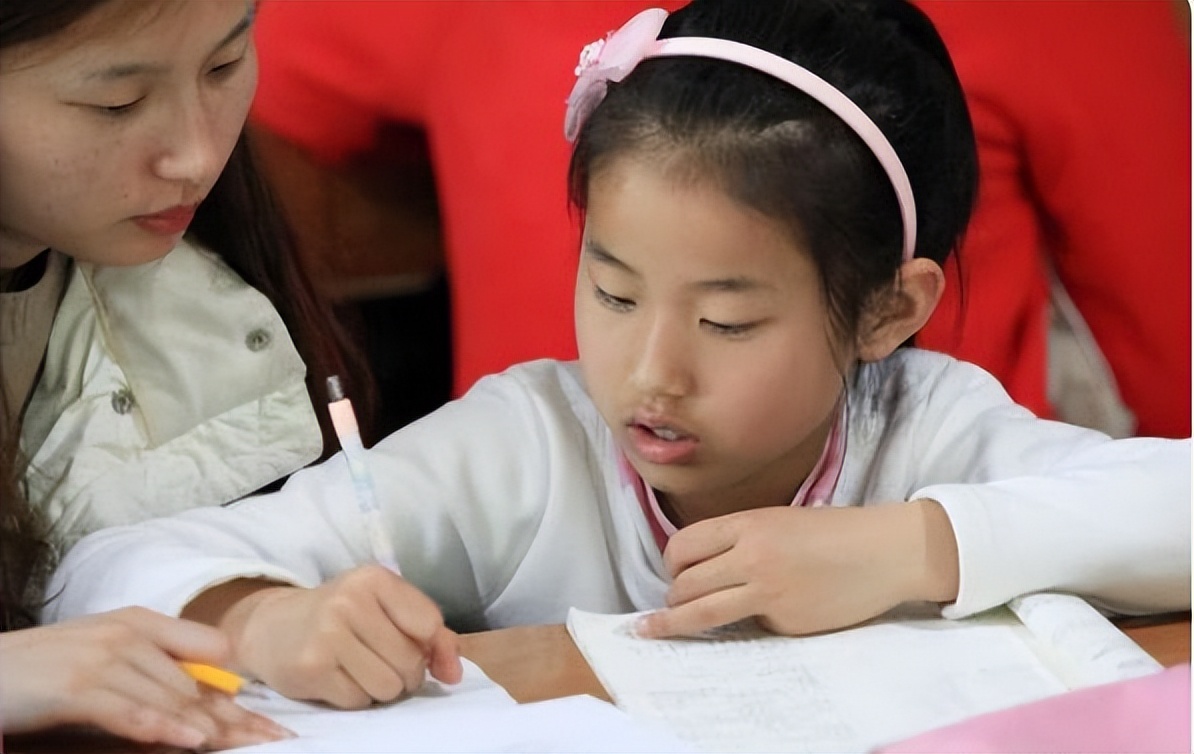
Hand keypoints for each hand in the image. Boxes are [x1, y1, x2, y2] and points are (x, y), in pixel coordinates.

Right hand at [0, 607, 290, 748]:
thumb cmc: (44, 669)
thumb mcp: (105, 656)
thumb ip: (152, 666)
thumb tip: (199, 701)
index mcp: (140, 622)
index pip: (209, 655)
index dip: (237, 693)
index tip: (268, 721)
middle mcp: (129, 634)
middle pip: (195, 685)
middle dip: (235, 719)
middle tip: (274, 742)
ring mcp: (103, 658)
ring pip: (170, 698)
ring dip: (210, 727)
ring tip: (244, 747)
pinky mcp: (77, 688)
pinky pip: (129, 710)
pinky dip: (160, 727)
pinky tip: (188, 741)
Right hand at [221, 564, 462, 707]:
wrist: (272, 628)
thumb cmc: (342, 617)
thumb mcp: (387, 609)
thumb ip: (432, 636)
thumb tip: (454, 675)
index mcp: (375, 579)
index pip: (429, 625)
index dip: (428, 646)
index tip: (410, 645)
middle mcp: (350, 601)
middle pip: (410, 661)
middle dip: (404, 673)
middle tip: (380, 660)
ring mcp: (327, 635)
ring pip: (388, 687)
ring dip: (382, 689)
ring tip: (360, 670)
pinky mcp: (311, 668)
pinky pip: (359, 701)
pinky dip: (356, 698)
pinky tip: (339, 678)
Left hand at [636, 500, 959, 637]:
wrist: (886, 552)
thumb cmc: (834, 533)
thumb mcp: (779, 520)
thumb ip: (739, 539)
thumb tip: (701, 568)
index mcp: (748, 524)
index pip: (682, 545)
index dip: (670, 564)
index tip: (670, 574)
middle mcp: (751, 557)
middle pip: (684, 584)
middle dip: (671, 599)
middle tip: (671, 604)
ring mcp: (768, 592)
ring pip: (700, 613)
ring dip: (677, 622)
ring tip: (661, 627)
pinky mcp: (786, 622)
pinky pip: (750, 627)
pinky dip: (750, 624)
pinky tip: (773, 613)